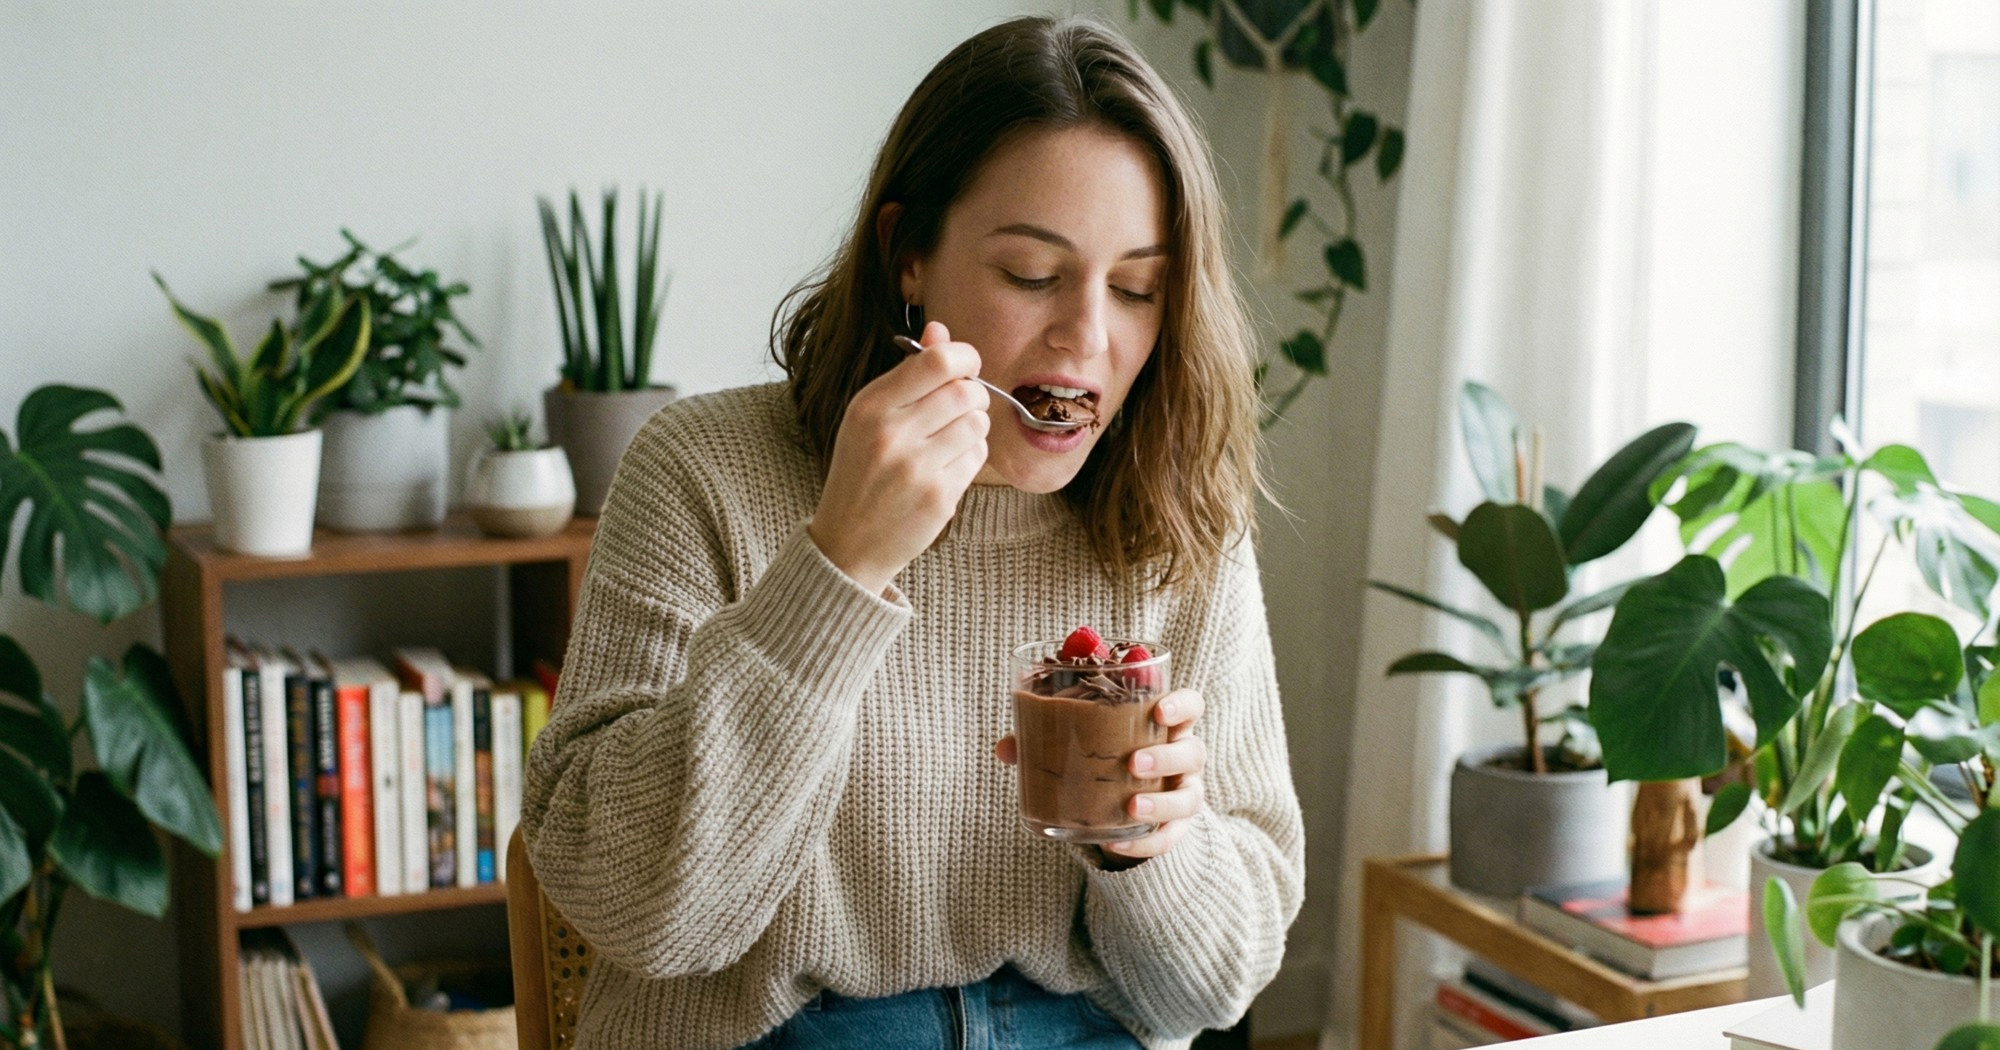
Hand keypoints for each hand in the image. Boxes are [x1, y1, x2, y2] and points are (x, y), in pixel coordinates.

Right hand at [808, 321, 988, 594]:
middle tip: (962, 407)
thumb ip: (908, 374)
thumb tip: (940, 330)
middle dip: (974, 395)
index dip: (964, 357)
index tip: (965, 367)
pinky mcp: (939, 497)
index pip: (937, 361)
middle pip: (965, 391)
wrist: (847, 543)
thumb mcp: (869, 418)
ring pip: (977, 423)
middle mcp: (891, 434)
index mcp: (870, 407)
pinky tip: (947, 466)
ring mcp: (916, 468)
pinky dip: (971, 456)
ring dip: (974, 427)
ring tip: (951, 440)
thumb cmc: (861, 471)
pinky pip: (978, 457)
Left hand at [994, 687, 1206, 866]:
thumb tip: (1005, 747)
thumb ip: (1045, 739)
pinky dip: (1146, 843)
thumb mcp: (1082, 744)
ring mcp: (1183, 793)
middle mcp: (1182, 757)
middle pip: (1193, 751)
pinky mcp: (1175, 829)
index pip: (1191, 706)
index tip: (1158, 709)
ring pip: (1190, 797)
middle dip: (1166, 756)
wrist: (1123, 807)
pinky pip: (1169, 839)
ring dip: (1162, 802)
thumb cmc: (1104, 759)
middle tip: (1132, 762)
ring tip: (1132, 805)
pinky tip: (1119, 843)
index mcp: (1163, 726)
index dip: (1181, 705)